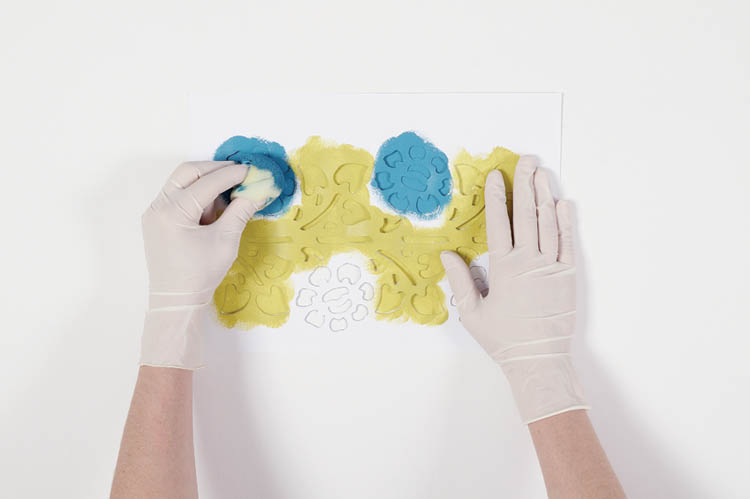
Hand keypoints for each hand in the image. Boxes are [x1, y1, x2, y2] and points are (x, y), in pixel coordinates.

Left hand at [140, 161, 259, 368]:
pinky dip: (196, 192)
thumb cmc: (201, 274)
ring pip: (181, 180)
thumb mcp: (226, 240)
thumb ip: (242, 210)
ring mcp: (154, 211)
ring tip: (230, 189)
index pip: (207, 182)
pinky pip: (177, 194)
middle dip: (216, 169)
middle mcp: (159, 206)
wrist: (176, 299)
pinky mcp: (156, 218)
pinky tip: (214, 203)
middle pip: (188, 171)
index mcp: (174, 212)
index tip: (252, 170)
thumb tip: (260, 189)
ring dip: (205, 180)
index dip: (233, 174)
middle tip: (240, 172)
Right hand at [440, 157, 587, 422]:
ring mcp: (551, 266)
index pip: (499, 223)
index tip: (496, 175)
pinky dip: (566, 221)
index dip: (497, 197)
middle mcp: (528, 260)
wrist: (539, 360)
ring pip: (548, 222)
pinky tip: (563, 202)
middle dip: (525, 183)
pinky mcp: (569, 275)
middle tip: (526, 159)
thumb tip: (447, 254)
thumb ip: (460, 280)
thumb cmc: (503, 339)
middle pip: (526, 214)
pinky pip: (568, 242)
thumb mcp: (471, 312)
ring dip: (545, 195)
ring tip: (542, 172)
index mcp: (503, 267)